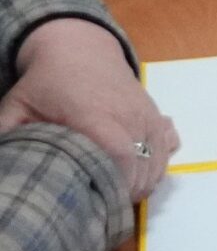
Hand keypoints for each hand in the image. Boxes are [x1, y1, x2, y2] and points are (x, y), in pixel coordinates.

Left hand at [0, 18, 176, 200]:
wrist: (80, 47)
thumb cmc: (47, 81)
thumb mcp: (16, 105)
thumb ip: (5, 133)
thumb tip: (1, 160)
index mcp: (94, 114)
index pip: (118, 154)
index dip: (116, 183)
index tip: (102, 200)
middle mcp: (127, 113)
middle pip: (142, 163)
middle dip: (130, 190)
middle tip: (107, 202)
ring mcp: (145, 112)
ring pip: (158, 156)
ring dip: (145, 179)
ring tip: (123, 191)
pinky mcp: (155, 112)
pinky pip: (167, 144)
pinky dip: (158, 161)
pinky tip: (140, 169)